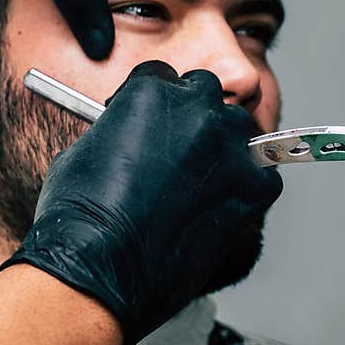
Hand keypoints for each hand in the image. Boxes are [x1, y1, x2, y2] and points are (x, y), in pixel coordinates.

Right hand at [0, 60, 283, 344]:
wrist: (99, 267)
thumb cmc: (80, 216)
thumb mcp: (85, 152)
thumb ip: (119, 131)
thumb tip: (131, 139)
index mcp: (150, 92)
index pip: (162, 77)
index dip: (154, 103)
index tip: (150, 122)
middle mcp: (195, 110)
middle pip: (206, 93)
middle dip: (191, 114)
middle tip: (176, 147)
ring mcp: (227, 148)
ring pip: (238, 129)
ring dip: (222, 146)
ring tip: (199, 180)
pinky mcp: (251, 189)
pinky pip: (264, 174)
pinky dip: (248, 185)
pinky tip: (222, 204)